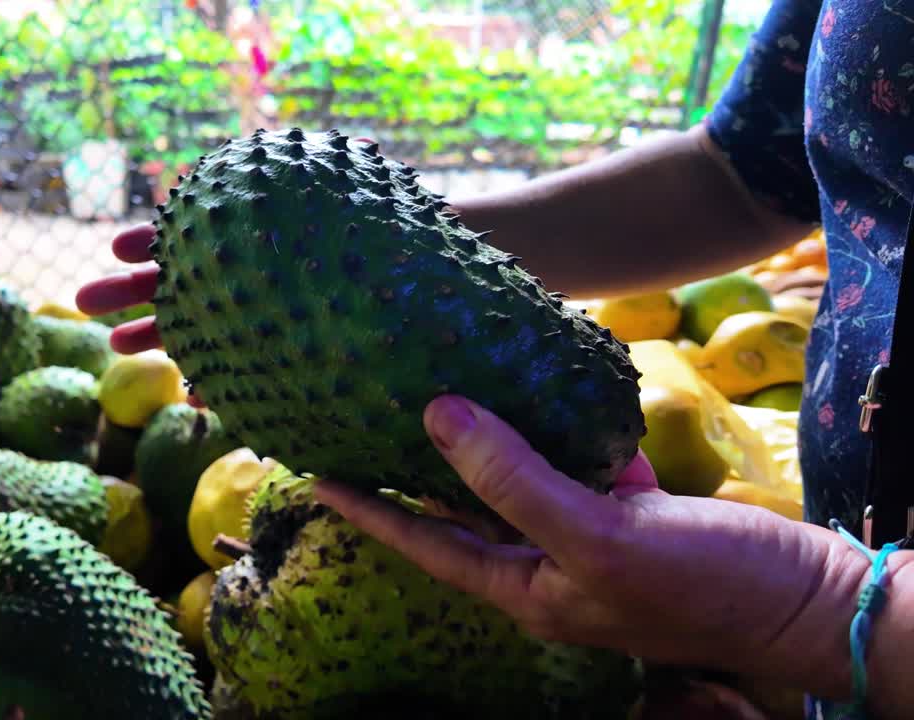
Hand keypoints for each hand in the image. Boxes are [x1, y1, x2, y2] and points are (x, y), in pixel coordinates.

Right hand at [74, 136, 377, 407]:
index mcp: (242, 233)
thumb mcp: (362, 205)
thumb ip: (353, 176)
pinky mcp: (262, 355)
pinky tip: (195, 394)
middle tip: (84, 299)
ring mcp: (245, 315)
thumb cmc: (378, 242)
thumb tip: (364, 148)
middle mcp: (237, 272)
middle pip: (173, 278)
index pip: (189, 231)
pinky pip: (229, 369)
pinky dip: (213, 381)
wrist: (397, 299)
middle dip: (126, 289)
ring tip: (114, 346)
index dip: (152, 240)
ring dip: (149, 335)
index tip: (120, 248)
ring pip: (188, 325)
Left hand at [312, 394, 880, 701]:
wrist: (808, 597)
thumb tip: (440, 416)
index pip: (425, 543)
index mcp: (526, 587)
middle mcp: (546, 562)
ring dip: (488, 436)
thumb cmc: (703, 585)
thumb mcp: (599, 536)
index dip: (370, 510)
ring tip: (442, 385)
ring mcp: (589, 534)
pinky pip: (577, 463)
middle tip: (370, 415)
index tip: (319, 474)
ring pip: (521, 478)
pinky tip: (544, 385)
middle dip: (420, 464)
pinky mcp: (630, 508)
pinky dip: (561, 427)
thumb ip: (514, 480)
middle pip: (465, 507)